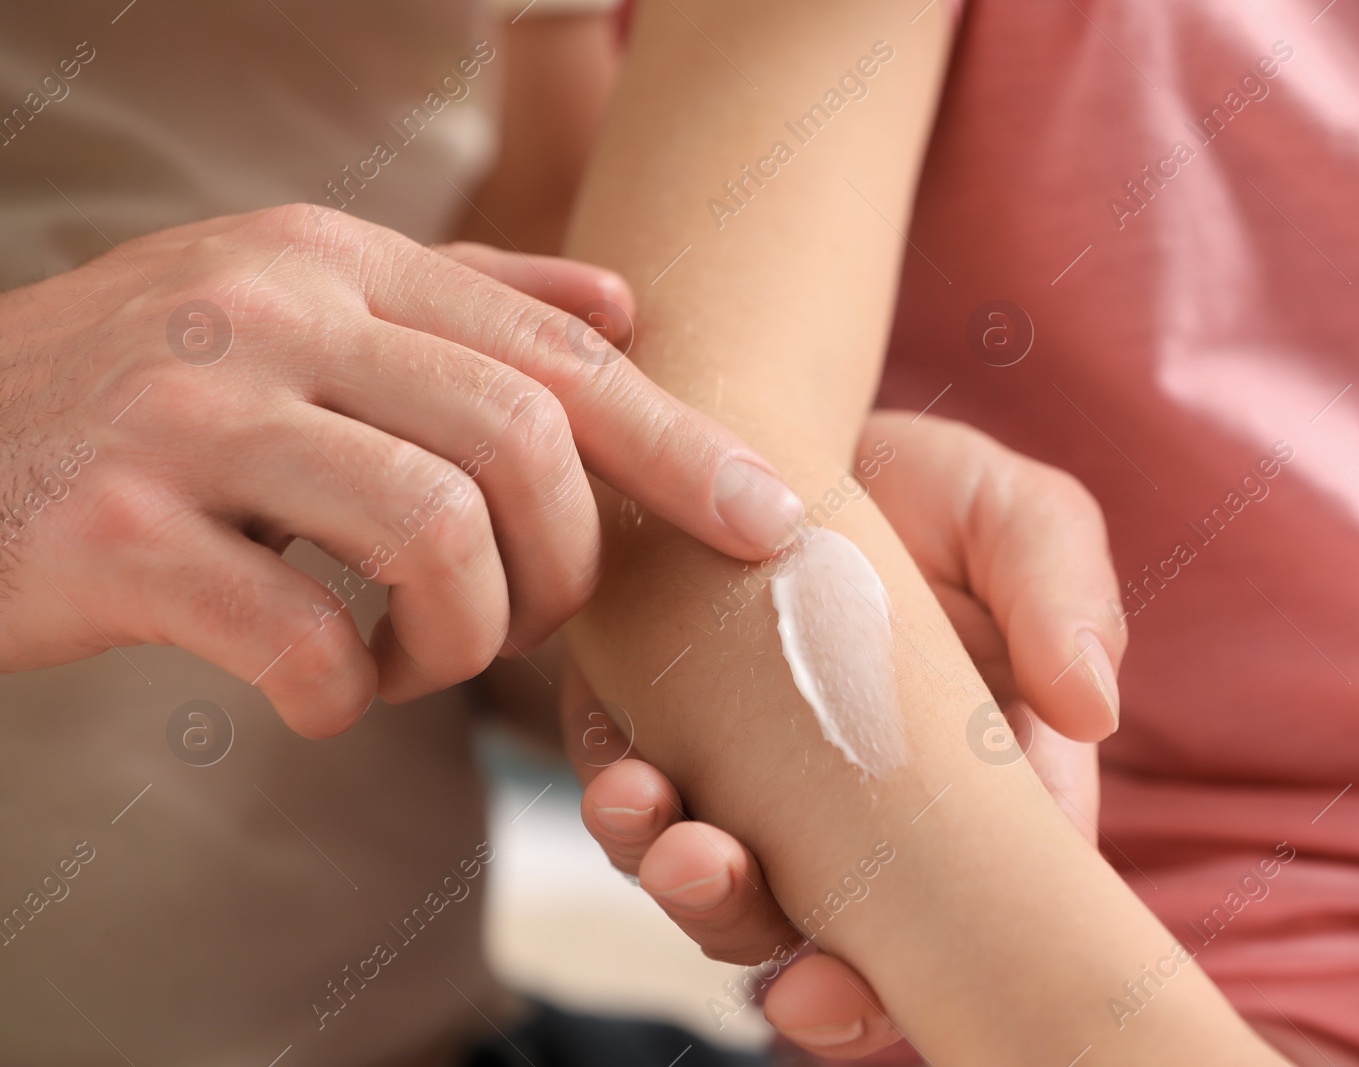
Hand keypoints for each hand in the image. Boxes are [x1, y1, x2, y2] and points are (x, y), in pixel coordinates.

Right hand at [0, 204, 801, 737]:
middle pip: (519, 442)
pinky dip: (342, 693)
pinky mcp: (111, 530)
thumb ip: (465, 300)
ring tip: (411, 661)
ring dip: (459, 638)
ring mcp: (185, 415)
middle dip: (564, 566)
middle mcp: (270, 311)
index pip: (556, 353)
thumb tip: (626, 305)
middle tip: (525, 626)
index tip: (768, 522)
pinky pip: (300, 635)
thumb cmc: (143, 397)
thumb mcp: (299, 306)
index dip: (679, 444)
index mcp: (336, 261)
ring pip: (432, 533)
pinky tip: (318, 692)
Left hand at [571, 411, 1125, 1059]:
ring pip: (727, 891)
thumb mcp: (1018, 516)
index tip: (826, 993)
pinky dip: (628, 814)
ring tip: (656, 823)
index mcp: (975, 786)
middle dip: (773, 953)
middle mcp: (865, 812)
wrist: (798, 431)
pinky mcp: (674, 741)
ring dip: (686, 884)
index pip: (955, 918)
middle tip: (732, 909)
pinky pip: (647, 812)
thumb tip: (1095, 708)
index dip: (899, 980)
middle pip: (826, 933)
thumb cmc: (932, 487)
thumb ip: (1065, 596)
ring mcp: (762, 786)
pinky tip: (620, 775)